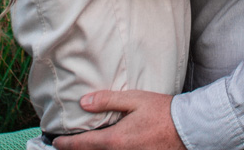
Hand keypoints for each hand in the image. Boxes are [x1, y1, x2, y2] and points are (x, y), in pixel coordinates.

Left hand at [52, 90, 184, 149]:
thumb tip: (83, 102)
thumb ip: (107, 100)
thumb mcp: (134, 99)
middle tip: (65, 147)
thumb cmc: (162, 111)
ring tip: (83, 148)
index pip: (82, 145)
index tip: (55, 143)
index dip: (65, 145)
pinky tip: (106, 148)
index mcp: (115, 140)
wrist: (188, 128)